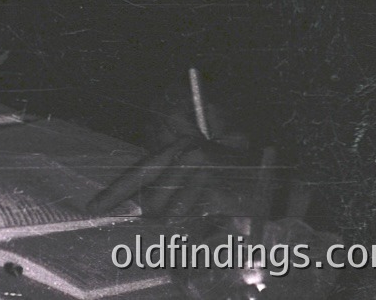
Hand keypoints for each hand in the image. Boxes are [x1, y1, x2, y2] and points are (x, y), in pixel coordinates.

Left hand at [90, 136, 281, 221]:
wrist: (282, 179)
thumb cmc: (240, 178)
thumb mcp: (202, 175)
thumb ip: (172, 187)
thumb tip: (146, 212)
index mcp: (179, 148)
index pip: (138, 172)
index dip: (114, 192)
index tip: (93, 206)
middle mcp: (185, 155)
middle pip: (151, 201)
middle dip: (160, 218)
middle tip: (187, 217)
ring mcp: (199, 170)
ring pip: (169, 214)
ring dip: (185, 223)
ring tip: (209, 214)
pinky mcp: (214, 188)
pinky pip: (191, 220)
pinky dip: (201, 228)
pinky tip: (218, 218)